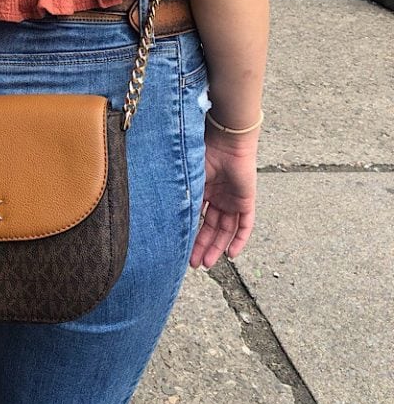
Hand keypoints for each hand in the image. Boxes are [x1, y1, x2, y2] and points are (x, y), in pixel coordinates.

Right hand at [189, 128, 257, 269]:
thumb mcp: (187, 178)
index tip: (180, 249)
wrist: (226, 140)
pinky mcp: (246, 200)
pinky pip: (245, 225)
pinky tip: (231, 254)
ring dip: (217, 247)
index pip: (196, 217)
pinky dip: (239, 239)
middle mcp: (218, 196)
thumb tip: (158, 214)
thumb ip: (179, 196)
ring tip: (207, 263)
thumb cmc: (202, 151)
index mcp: (202, 189)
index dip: (190, 233)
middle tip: (194, 264)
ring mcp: (232, 199)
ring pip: (225, 229)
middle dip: (202, 246)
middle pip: (210, 227)